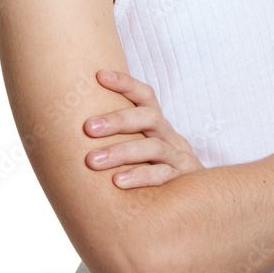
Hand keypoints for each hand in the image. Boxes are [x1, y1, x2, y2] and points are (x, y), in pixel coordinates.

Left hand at [84, 70, 205, 187]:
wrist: (201, 197)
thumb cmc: (157, 170)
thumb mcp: (143, 148)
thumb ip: (120, 138)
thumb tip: (72, 132)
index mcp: (158, 124)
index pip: (145, 96)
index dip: (125, 83)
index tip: (100, 75)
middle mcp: (169, 136)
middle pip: (149, 117)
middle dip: (118, 120)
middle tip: (88, 127)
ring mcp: (178, 157)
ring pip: (153, 147)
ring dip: (122, 152)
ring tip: (92, 161)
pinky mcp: (182, 179)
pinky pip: (162, 175)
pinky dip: (140, 176)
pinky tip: (117, 182)